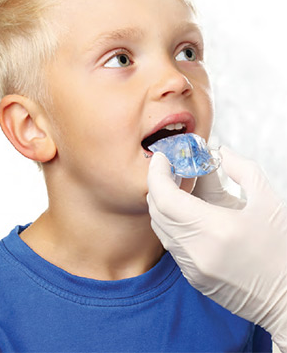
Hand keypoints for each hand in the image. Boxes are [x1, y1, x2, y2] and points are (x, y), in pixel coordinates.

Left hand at [147, 146, 286, 351]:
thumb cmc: (283, 251)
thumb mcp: (267, 201)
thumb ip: (241, 169)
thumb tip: (220, 152)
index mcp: (215, 229)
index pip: (165, 197)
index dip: (157, 173)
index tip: (161, 157)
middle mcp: (197, 252)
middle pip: (158, 211)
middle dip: (158, 185)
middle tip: (171, 168)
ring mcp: (192, 269)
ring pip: (160, 228)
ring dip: (163, 204)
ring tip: (179, 188)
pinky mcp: (193, 278)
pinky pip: (171, 245)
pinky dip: (172, 223)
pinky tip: (188, 213)